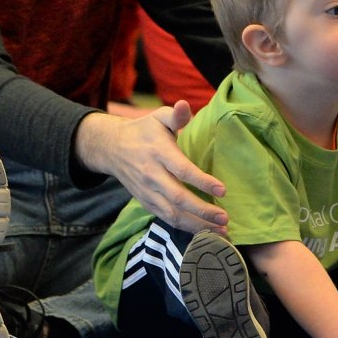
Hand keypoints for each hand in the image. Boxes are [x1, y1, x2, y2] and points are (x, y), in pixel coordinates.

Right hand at [72, 102, 228, 233]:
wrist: (112, 148)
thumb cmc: (144, 131)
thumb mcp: (158, 117)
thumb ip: (175, 115)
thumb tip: (185, 105)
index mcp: (159, 153)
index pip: (182, 170)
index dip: (202, 182)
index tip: (223, 190)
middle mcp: (152, 175)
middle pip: (178, 198)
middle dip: (202, 211)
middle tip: (225, 219)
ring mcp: (147, 192)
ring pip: (171, 214)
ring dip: (196, 226)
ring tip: (221, 233)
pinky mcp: (145, 202)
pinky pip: (165, 219)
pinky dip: (183, 228)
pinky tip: (202, 232)